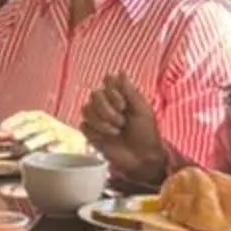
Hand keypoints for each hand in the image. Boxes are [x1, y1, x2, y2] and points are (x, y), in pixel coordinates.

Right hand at [80, 71, 164, 185]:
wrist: (143, 158)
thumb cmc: (147, 134)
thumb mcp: (142, 110)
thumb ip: (130, 91)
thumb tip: (120, 71)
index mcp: (120, 96)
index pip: (107, 82)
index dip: (113, 92)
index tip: (124, 105)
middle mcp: (107, 105)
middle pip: (94, 94)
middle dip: (107, 109)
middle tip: (122, 122)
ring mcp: (98, 119)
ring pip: (86, 109)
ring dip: (102, 122)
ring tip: (116, 131)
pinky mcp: (91, 134)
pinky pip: (84, 125)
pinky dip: (95, 131)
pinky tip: (107, 138)